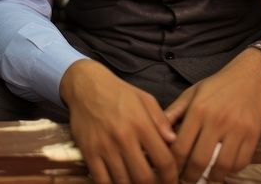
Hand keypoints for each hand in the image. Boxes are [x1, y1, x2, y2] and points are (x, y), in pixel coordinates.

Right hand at [60, 59, 178, 183]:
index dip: (171, 177)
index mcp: (142, 124)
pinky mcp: (89, 152)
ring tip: (138, 183)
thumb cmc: (119, 93)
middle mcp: (124, 138)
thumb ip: (161, 121)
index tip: (173, 181)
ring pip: (123, 182)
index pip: (164, 160)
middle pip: (144, 177)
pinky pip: (101, 180)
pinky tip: (119, 182)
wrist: (86, 86)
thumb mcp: (146, 99)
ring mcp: (104, 147)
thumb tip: (174, 141)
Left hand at [163, 48, 260, 182]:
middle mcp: (216, 120)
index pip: (180, 147)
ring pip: (221, 166)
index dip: (173, 165)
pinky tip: (224, 168)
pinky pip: (241, 162)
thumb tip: (156, 133)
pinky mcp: (253, 134)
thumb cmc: (218, 85)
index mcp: (198, 110)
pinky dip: (231, 170)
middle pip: (199, 160)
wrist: (250, 76)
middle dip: (190, 177)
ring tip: (206, 179)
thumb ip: (174, 113)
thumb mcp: (192, 93)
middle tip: (186, 181)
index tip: (171, 172)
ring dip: (212, 178)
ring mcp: (236, 128)